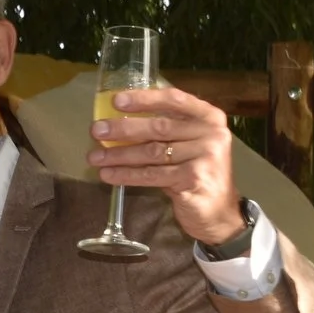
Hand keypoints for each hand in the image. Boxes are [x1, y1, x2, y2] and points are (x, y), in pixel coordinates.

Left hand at [89, 86, 244, 246]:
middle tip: (96, 131)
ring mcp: (205, 157)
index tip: (116, 101)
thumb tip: (118, 123)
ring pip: (152, 152)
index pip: (174, 100)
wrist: (219, 213)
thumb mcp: (188, 145)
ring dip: (119, 155)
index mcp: (209, 118)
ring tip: (94, 157)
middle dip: (123, 129)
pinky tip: (109, 174)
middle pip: (159, 127)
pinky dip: (127, 175)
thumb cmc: (197, 174)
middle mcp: (211, 134)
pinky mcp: (194, 179)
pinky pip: (152, 175)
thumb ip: (166, 131)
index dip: (144, 99)